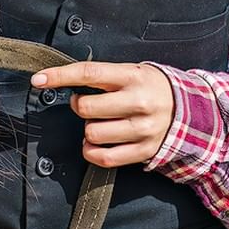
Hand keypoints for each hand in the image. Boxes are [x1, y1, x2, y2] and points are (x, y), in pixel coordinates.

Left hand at [31, 61, 175, 167]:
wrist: (189, 110)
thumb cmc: (149, 86)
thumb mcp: (130, 71)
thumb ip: (102, 75)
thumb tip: (62, 79)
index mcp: (131, 76)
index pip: (88, 73)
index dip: (59, 76)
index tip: (38, 80)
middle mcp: (138, 102)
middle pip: (86, 108)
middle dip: (78, 106)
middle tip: (86, 104)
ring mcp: (142, 129)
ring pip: (93, 133)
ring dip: (87, 129)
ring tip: (98, 123)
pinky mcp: (144, 151)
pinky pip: (105, 157)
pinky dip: (92, 152)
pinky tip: (94, 143)